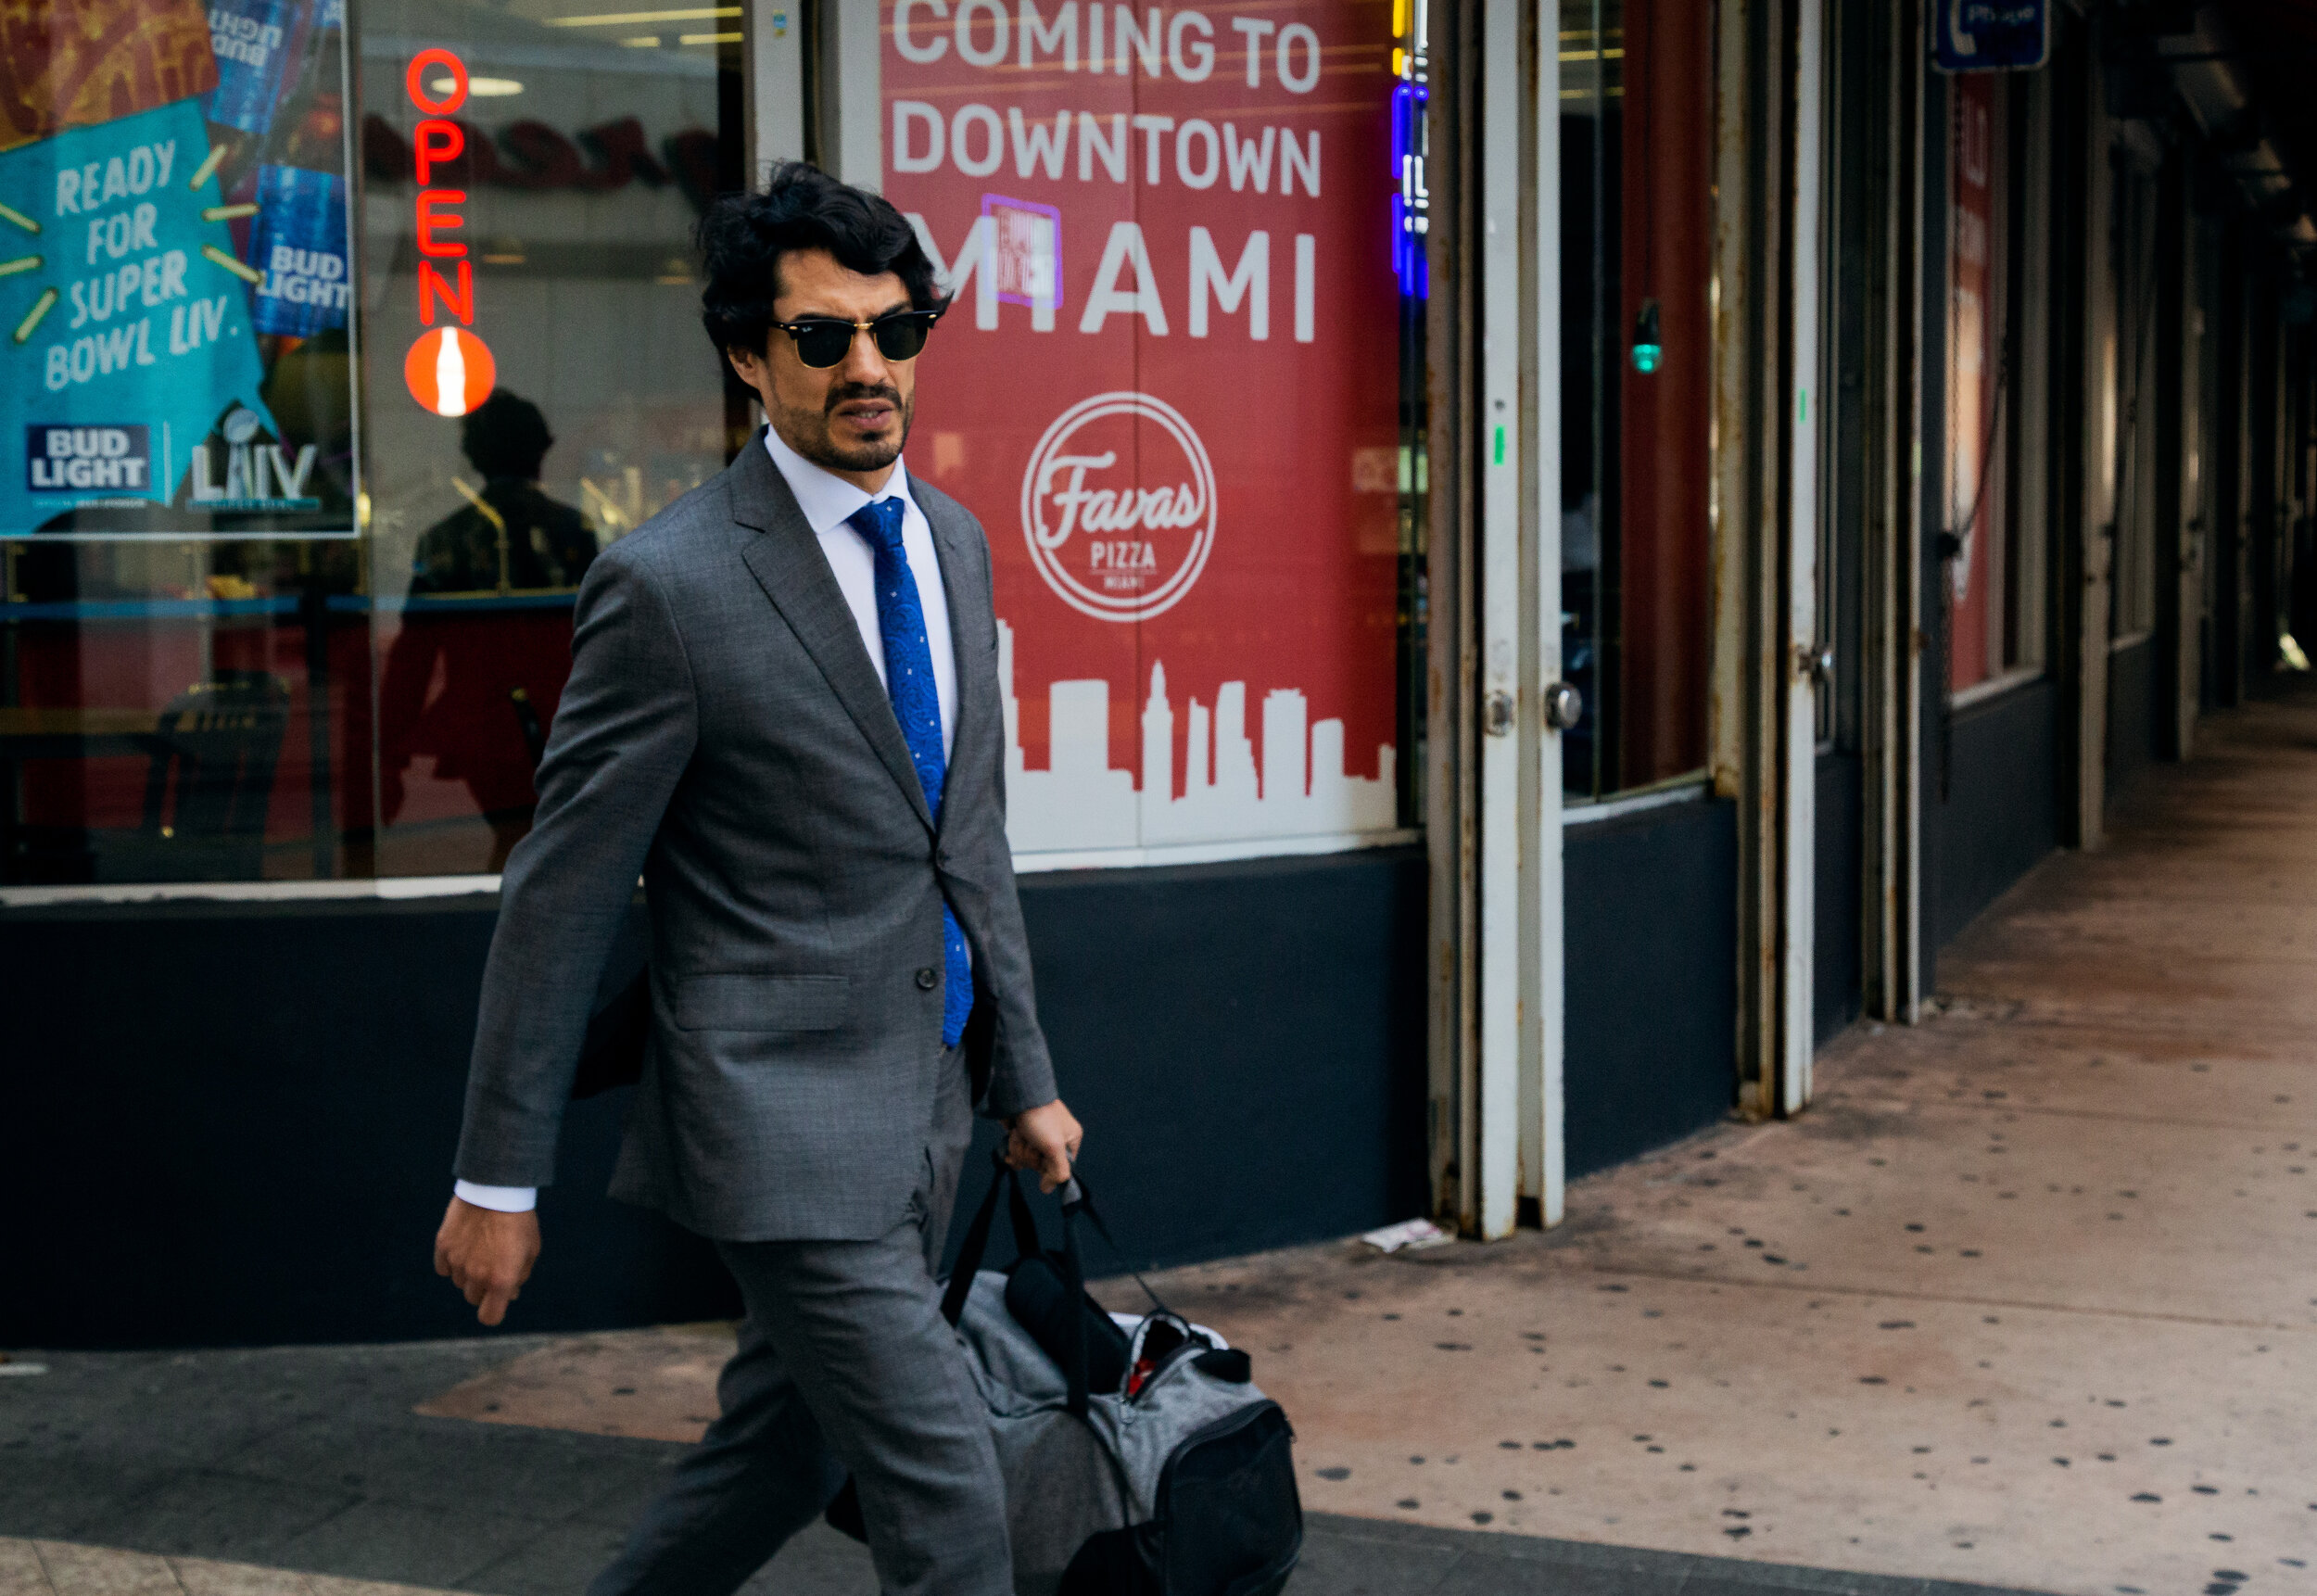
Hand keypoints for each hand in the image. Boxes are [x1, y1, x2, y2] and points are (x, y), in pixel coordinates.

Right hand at [433, 1197, 540, 1326]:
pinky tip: (464, 1246)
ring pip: (459, 1281)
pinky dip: (451, 1263)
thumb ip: (520, 1276)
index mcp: (501, 1280)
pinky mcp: (443, 1247)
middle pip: (473, 1298)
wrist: (498, 1188)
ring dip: (468, 1274)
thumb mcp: (531, 1249)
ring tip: (481, 1249)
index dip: (494, 1311)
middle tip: (493, 1265)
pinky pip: (443, 1267)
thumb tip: (511, 1294)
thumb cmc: (519, 1219)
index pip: (490, 1317)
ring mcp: (457, 1262)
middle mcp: (476, 1275)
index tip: (498, 1301)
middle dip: (484, 1288)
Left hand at [1005, 1099, 1083, 1193]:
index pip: (1062, 1169)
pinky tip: (1010, 1139)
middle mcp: (1055, 1140)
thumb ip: (1057, 1172)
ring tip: (1020, 1132)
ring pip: (1027, 1158)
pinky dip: (1012, 1147)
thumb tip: (1048, 1190)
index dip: (1049, 1169)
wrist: (1017, 1094)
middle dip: (1031, 1155)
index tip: (1042, 1160)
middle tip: (1031, 1141)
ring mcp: (1037, 1137)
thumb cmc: (1040, 1119)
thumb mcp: (1054, 1147)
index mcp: (1070, 1140)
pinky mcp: (1022, 1134)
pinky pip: (1017, 1152)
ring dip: (1020, 1148)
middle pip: (1041, 1165)